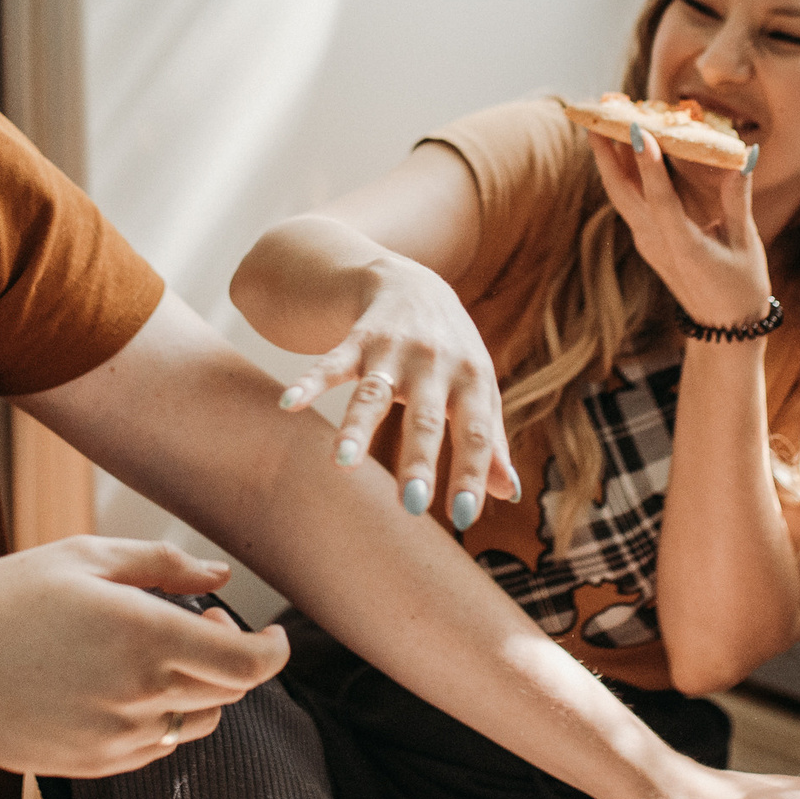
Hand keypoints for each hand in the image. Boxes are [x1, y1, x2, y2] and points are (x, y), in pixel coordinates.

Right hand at [0, 537, 288, 777]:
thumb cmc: (3, 601)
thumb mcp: (81, 557)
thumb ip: (162, 565)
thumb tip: (220, 577)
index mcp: (144, 637)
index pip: (248, 664)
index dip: (274, 650)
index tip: (272, 632)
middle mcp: (140, 695)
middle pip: (230, 692)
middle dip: (236, 657)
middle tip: (206, 621)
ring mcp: (118, 739)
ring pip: (198, 722)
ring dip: (203, 688)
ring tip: (163, 651)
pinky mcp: (95, 765)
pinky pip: (158, 746)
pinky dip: (165, 717)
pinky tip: (128, 686)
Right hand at [276, 252, 519, 527]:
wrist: (411, 281)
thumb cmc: (451, 350)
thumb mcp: (478, 387)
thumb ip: (490, 440)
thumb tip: (509, 494)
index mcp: (472, 380)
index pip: (474, 433)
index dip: (471, 474)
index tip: (464, 517)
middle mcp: (434, 364)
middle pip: (424, 418)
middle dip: (417, 460)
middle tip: (410, 504)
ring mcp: (393, 350)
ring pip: (373, 393)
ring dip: (356, 427)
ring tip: (342, 463)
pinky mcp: (356, 339)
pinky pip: (331, 363)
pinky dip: (310, 382)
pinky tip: (290, 403)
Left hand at [590, 127, 772, 329]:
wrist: (723, 330)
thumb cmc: (742, 287)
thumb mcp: (746, 244)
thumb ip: (738, 201)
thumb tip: (743, 158)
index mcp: (684, 246)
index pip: (661, 200)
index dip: (650, 166)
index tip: (640, 132)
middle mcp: (657, 243)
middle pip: (622, 193)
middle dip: (606, 152)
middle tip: (597, 114)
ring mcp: (647, 242)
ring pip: (620, 195)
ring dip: (609, 160)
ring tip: (602, 123)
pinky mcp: (647, 241)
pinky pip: (629, 202)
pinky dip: (624, 174)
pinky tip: (624, 151)